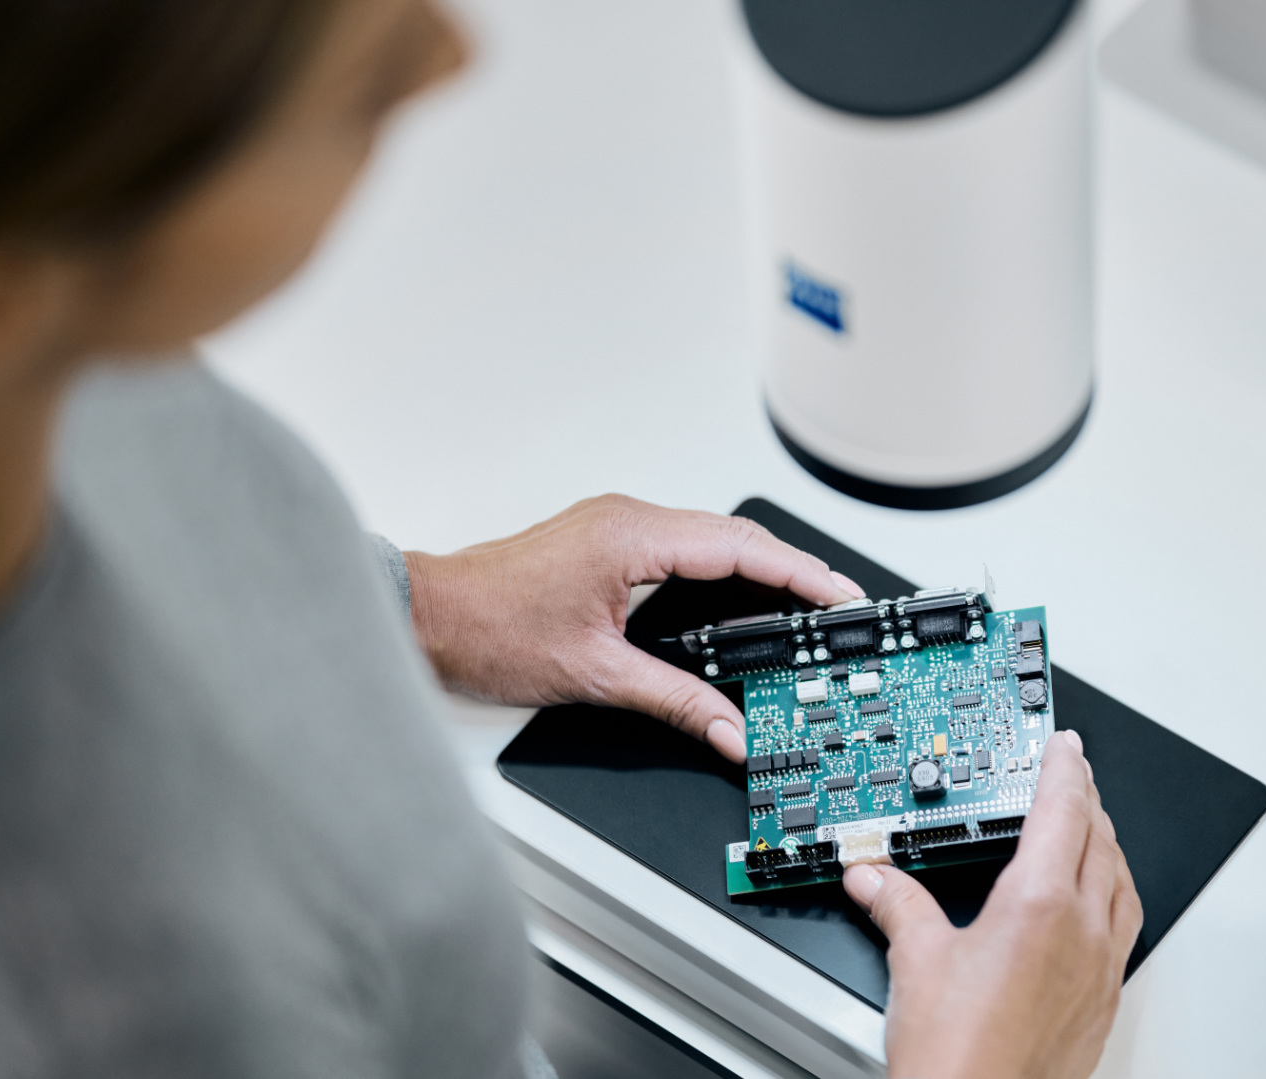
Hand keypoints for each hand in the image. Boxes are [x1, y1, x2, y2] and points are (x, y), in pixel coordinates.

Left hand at [403, 495, 863, 760]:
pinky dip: (723, 569)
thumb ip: (675, 701)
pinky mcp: (607, 541)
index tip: (838, 596)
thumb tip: (728, 727)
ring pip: (711, 539)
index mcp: (632, 537)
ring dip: (759, 568)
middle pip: (735, 537)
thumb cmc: (488, 630)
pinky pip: (684, 545)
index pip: (739, 549)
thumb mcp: (596, 676)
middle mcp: (628, 519)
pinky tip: (739, 597)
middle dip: (792, 571)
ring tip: (802, 603)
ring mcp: (616, 526)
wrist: (427, 616)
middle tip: (836, 606)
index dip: (799, 574)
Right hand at [843, 731, 1141, 1078]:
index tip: (1064, 746)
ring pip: (1122, 882)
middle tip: (1071, 775)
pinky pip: (1126, 928)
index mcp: (1040, 905)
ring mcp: (1100, 968)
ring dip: (1108, 844)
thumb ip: (897, 904)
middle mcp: (1082, 931)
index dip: (1064, 769)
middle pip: (1099, 839)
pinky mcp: (1104, 1002)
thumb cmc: (956, 1056)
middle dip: (1085, 800)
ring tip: (1091, 827)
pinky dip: (1116, 894)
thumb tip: (873, 876)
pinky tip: (1099, 902)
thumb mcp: (915, 962)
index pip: (1063, 811)